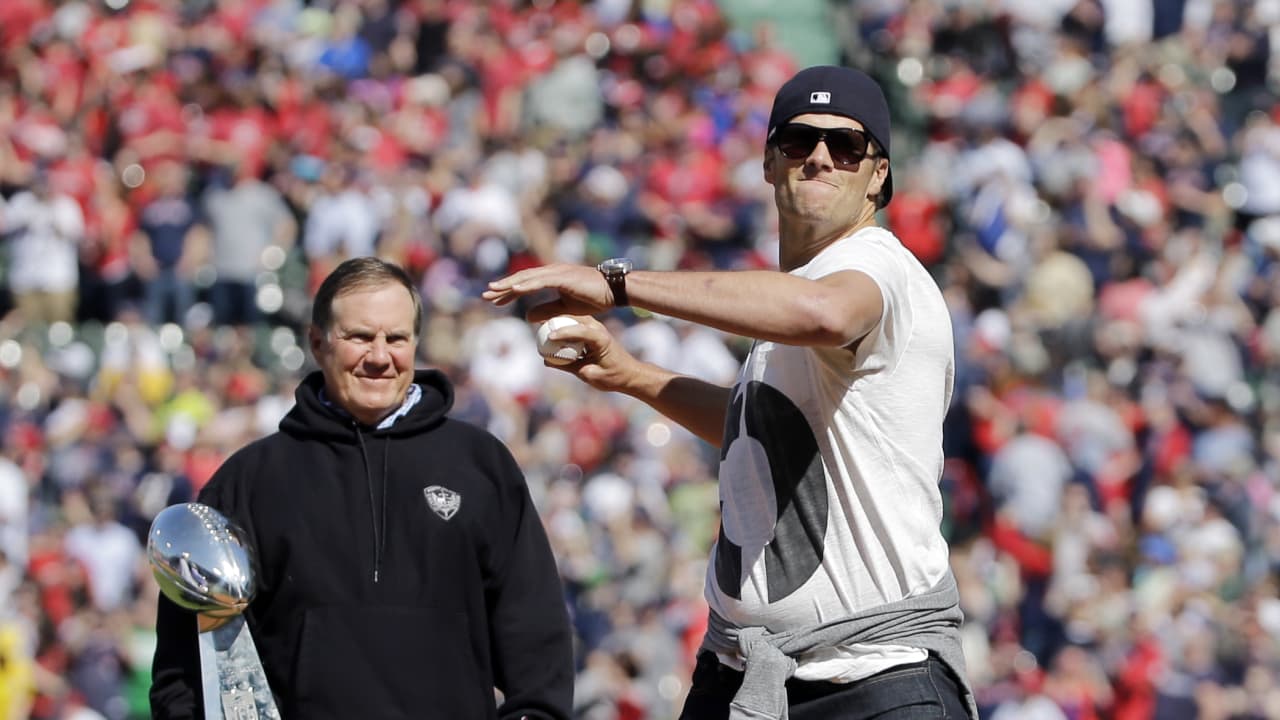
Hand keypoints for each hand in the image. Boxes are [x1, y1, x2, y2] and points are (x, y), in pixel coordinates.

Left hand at [482, 263, 613, 319]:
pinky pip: (541, 281)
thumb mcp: (566, 308)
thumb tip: (528, 316)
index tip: (496, 300)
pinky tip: (514, 290)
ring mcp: (557, 272)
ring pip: (527, 278)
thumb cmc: (594, 297)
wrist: (614, 290)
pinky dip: (526, 285)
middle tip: (485, 295)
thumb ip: (547, 310)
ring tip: (493, 291)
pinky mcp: (563, 277)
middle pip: (522, 279)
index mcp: (552, 277)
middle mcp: (552, 271)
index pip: (526, 284)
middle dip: (503, 288)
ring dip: (509, 285)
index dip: (510, 292)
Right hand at [535, 314, 644, 394]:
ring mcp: (594, 328)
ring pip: (571, 320)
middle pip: (573, 320)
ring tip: (540, 328)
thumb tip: (547, 360)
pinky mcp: (591, 331)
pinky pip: (572, 326)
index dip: (563, 333)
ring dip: (557, 323)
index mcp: (601, 339)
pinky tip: (548, 334)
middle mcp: (598, 329)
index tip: (549, 337)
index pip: (580, 331)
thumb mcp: (589, 374)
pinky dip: (561, 329)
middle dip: (555, 321)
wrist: (628, 373)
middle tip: (537, 325)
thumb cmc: (612, 376)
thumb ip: (568, 366)